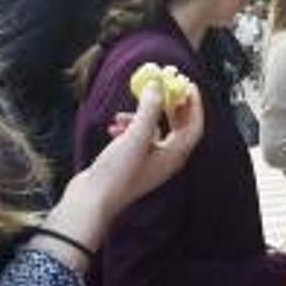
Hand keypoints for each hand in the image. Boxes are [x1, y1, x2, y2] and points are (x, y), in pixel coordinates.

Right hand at [34, 85, 203, 269]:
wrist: (91, 201)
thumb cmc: (117, 173)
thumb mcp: (136, 136)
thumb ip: (149, 109)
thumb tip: (157, 85)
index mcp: (174, 156)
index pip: (194, 126)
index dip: (194, 104)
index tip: (188, 84)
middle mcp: (165, 160)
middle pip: (176, 126)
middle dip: (170, 105)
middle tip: (163, 86)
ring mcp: (148, 162)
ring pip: (153, 130)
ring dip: (142, 117)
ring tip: (123, 114)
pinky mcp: (131, 163)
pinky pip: (137, 139)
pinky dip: (128, 128)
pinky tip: (113, 127)